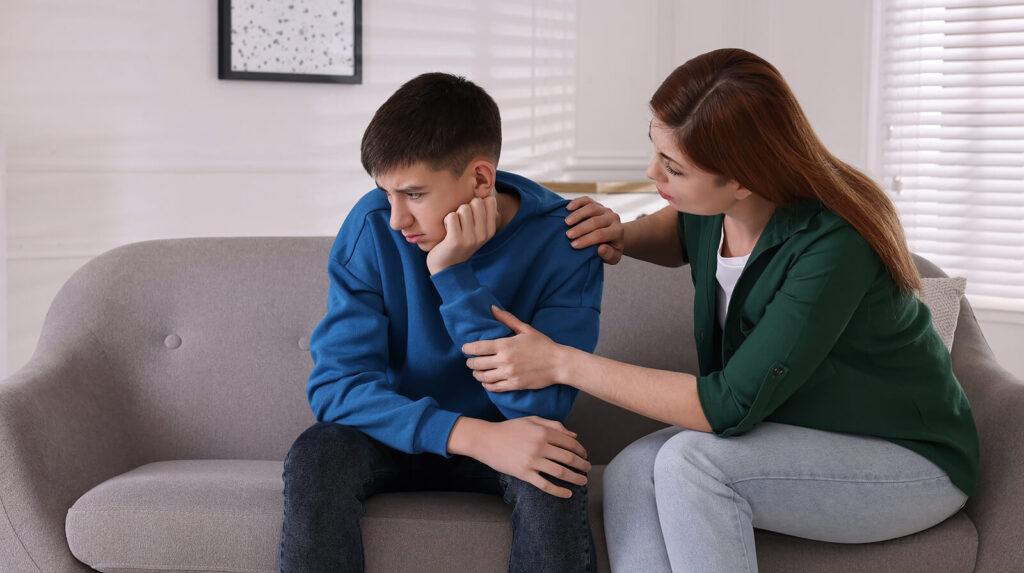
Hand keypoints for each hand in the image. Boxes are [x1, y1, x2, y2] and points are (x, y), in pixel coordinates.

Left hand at [427, 195, 497, 274]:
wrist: (447, 268)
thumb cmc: (459, 243)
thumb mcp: (476, 231)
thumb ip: (480, 213)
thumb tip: (485, 191)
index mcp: (490, 230)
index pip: (489, 201)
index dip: (477, 203)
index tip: (471, 215)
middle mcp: (483, 234)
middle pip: (476, 202)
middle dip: (465, 208)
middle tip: (460, 223)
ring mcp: (470, 238)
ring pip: (463, 208)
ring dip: (454, 215)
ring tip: (453, 228)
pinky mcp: (456, 240)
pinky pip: (451, 216)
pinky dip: (446, 221)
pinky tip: (446, 232)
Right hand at [450, 416, 590, 497]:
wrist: (486, 440)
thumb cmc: (509, 429)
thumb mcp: (532, 420)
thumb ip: (554, 425)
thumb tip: (575, 436)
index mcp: (544, 431)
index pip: (570, 443)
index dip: (582, 450)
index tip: (585, 455)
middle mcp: (540, 446)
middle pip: (569, 458)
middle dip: (582, 465)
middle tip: (588, 469)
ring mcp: (532, 461)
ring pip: (561, 473)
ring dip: (575, 478)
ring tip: (583, 481)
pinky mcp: (524, 474)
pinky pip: (545, 485)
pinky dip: (559, 491)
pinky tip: (568, 494)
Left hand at [463, 306, 564, 391]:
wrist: (558, 364)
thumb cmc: (543, 345)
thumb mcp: (526, 329)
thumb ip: (507, 319)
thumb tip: (492, 308)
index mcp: (505, 345)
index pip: (478, 348)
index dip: (467, 349)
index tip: (465, 348)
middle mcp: (504, 360)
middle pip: (477, 364)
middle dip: (470, 363)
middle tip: (470, 361)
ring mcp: (509, 374)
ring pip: (483, 377)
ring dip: (477, 375)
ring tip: (477, 372)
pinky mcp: (514, 385)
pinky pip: (494, 387)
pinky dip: (487, 385)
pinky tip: (487, 382)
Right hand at [565, 196, 623, 263]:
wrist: (614, 236)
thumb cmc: (610, 249)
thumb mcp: (613, 257)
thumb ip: (609, 255)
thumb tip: (601, 249)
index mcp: (617, 231)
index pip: (601, 234)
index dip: (587, 240)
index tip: (574, 245)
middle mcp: (613, 218)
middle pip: (595, 221)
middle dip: (580, 228)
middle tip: (568, 235)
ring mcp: (604, 209)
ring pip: (591, 208)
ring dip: (577, 215)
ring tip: (566, 222)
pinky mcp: (596, 204)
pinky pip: (587, 200)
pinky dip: (577, 202)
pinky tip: (568, 208)